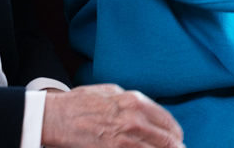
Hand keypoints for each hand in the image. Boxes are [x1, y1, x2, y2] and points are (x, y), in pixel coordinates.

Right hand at [40, 84, 184, 147]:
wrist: (56, 116)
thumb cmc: (80, 103)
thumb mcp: (111, 91)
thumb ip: (132, 102)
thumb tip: (148, 113)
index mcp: (136, 102)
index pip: (168, 122)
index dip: (175, 134)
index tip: (176, 140)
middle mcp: (136, 120)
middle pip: (168, 141)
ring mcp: (126, 140)